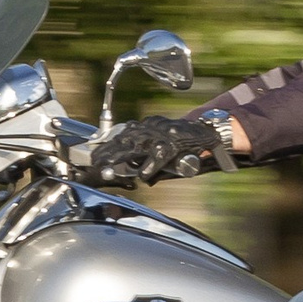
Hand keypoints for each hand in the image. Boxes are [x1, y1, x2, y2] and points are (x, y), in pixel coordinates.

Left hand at [86, 115, 222, 186]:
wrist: (207, 132)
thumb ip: (147, 154)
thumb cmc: (183, 142)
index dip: (108, 144)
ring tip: (109, 167)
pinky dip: (150, 167)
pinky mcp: (174, 144)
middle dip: (109, 151)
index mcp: (148, 125)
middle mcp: (153, 127)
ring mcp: (163, 134)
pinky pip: (158, 156)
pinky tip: (143, 176)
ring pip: (137, 145)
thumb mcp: (161, 143)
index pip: (123, 133)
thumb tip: (135, 172)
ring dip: (121, 157)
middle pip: (125, 139)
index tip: (95, 154)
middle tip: (95, 162)